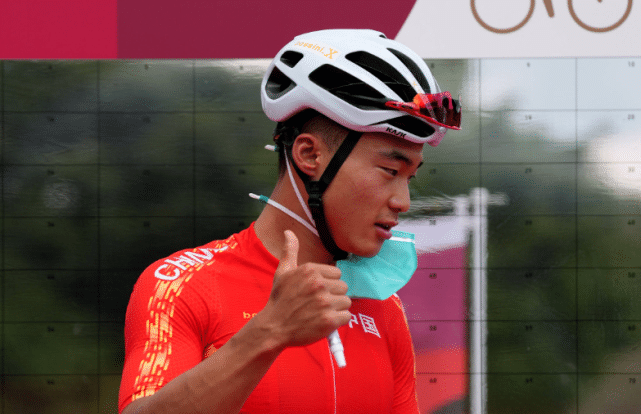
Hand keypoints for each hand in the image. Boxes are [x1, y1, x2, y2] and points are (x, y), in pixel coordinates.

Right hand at [260, 230, 351, 348]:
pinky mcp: (329, 320)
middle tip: (318, 304)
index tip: (316, 292)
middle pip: (343, 287)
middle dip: (334, 296)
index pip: (337, 274)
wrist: (273, 327)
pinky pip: (346, 316)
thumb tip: (289, 232)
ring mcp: (324, 302)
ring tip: (321, 313)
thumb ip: (290, 251)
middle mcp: (319, 284)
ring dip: (337, 309)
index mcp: (311, 270)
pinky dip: (338, 321)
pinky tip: (325, 322)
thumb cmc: (279, 300)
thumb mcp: (283, 272)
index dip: (328, 284)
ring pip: (346, 302)